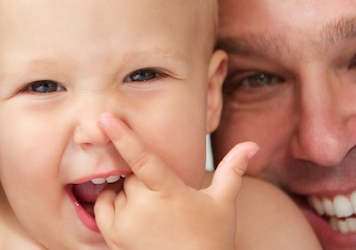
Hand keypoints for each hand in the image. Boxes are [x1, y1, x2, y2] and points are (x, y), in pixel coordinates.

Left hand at [94, 112, 257, 249]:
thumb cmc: (210, 240)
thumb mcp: (223, 204)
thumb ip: (233, 170)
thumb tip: (252, 145)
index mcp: (169, 191)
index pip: (142, 157)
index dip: (123, 135)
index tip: (105, 117)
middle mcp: (143, 205)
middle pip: (131, 174)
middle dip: (143, 181)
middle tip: (164, 202)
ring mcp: (125, 222)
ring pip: (117, 189)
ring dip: (129, 194)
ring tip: (153, 214)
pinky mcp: (112, 235)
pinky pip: (103, 205)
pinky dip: (114, 205)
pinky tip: (136, 218)